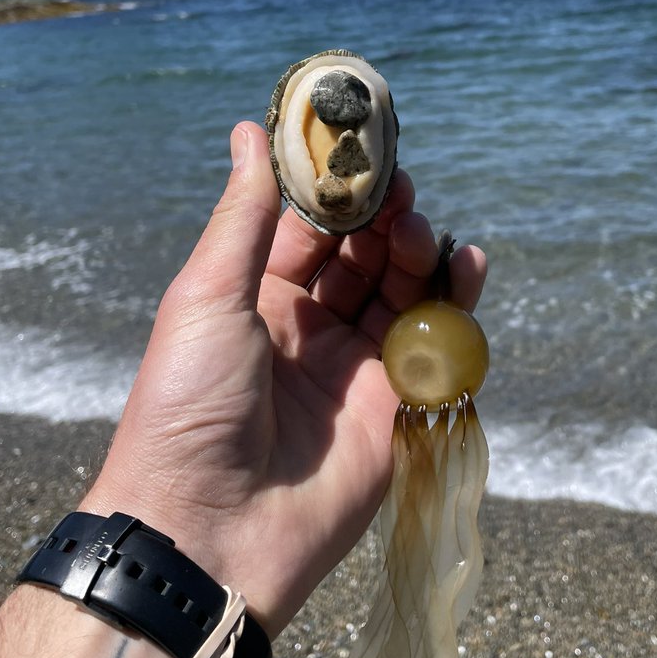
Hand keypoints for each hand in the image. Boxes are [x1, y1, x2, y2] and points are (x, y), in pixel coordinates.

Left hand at [86, 121, 486, 635]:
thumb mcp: (209, 294)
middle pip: (365, 254)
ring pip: (406, 291)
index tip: (363, 148)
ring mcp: (357, 367)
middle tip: (398, 194)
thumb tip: (249, 130)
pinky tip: (466, 263)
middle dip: (385, 218)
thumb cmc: (190, 402)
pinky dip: (458, 301)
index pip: (312, 227)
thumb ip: (247, 214)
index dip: (339, 188)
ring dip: (419, 252)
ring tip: (419, 234)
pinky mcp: (398, 406)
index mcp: (259, 297)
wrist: (210, 527)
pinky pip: (438, 343)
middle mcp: (311, 327)